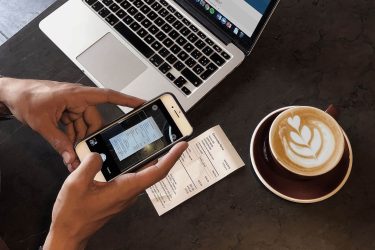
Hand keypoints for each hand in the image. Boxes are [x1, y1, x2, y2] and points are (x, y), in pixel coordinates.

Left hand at [0, 77, 143, 170]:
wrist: (10, 94)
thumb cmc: (25, 97)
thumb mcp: (43, 123)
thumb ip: (58, 142)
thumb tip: (71, 158)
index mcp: (77, 95)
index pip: (108, 96)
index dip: (127, 100)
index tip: (142, 104)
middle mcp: (78, 99)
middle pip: (95, 120)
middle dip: (91, 137)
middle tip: (87, 151)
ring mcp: (72, 106)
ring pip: (85, 126)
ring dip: (80, 140)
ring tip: (72, 153)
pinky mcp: (66, 112)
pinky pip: (76, 127)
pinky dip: (72, 138)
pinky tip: (67, 148)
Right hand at [43, 142, 187, 249]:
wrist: (69, 232)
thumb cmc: (73, 214)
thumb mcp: (76, 184)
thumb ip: (89, 165)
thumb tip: (98, 154)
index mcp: (125, 188)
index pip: (157, 172)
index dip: (171, 157)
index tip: (182, 145)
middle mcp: (129, 192)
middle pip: (154, 171)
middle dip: (166, 154)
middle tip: (172, 138)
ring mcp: (125, 194)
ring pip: (144, 173)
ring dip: (151, 158)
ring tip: (154, 141)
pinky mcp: (119, 194)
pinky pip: (132, 176)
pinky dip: (136, 164)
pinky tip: (129, 155)